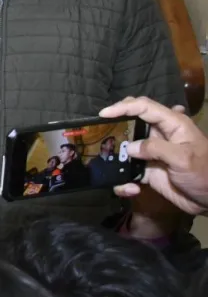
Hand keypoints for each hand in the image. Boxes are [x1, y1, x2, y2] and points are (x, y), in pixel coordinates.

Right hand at [100, 97, 207, 214]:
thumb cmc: (204, 174)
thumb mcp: (183, 158)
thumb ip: (155, 148)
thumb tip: (129, 147)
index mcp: (172, 125)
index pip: (144, 107)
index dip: (123, 107)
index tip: (103, 114)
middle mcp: (159, 136)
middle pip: (132, 122)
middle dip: (115, 127)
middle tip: (99, 133)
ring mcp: (152, 154)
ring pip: (126, 149)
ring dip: (115, 158)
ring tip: (109, 166)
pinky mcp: (148, 171)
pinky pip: (128, 172)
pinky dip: (124, 181)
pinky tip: (132, 190)